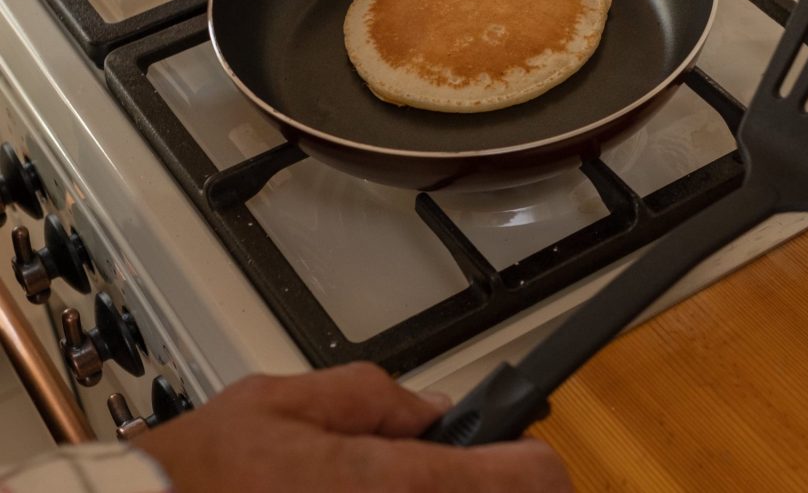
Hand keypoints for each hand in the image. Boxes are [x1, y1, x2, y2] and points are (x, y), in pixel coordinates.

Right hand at [134, 363, 572, 492]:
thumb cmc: (202, 476)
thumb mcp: (283, 400)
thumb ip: (371, 396)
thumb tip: (432, 409)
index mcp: (391, 485)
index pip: (523, 479)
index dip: (533, 460)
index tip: (525, 448)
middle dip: (492, 482)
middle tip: (457, 462)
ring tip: (400, 477)